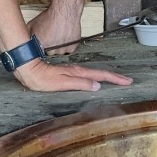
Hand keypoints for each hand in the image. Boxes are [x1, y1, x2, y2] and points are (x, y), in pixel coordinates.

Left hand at [13, 59, 132, 92]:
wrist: (28, 70)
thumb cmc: (42, 79)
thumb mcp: (62, 83)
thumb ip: (80, 83)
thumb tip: (97, 86)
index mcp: (78, 73)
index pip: (101, 76)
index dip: (115, 79)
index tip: (127, 81)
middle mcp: (77, 71)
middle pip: (100, 73)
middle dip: (115, 77)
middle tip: (127, 80)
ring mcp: (73, 71)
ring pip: (94, 74)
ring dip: (107, 76)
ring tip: (116, 80)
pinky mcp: (68, 73)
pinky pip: (87, 75)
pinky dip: (96, 77)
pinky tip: (95, 80)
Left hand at [28, 7, 80, 56]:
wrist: (64, 11)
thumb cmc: (50, 16)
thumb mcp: (32, 24)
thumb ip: (28, 35)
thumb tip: (24, 40)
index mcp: (40, 47)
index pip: (39, 54)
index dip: (41, 48)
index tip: (42, 44)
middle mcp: (51, 51)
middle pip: (50, 53)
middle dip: (50, 47)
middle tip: (52, 38)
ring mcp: (62, 50)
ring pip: (60, 52)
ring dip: (59, 46)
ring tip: (59, 36)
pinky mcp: (72, 48)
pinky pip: (69, 50)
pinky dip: (68, 45)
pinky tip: (65, 36)